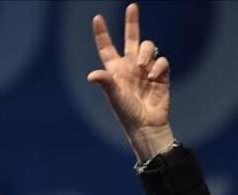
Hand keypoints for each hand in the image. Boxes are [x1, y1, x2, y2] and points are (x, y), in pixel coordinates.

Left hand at [88, 3, 174, 160]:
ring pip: (148, 47)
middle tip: (131, 6)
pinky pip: (161, 60)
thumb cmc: (126, 112)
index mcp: (114, 69)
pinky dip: (158, 66)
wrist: (147, 123)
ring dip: (146, 53)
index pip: (107, 47)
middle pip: (131, 38)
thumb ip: (105, 82)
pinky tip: (153, 77)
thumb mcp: (114, 96)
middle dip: (132, 22)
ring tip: (142, 67)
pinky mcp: (161, 74)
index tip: (97, 18)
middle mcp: (130, 66)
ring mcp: (146, 68)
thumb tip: (91, 75)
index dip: (102, 33)